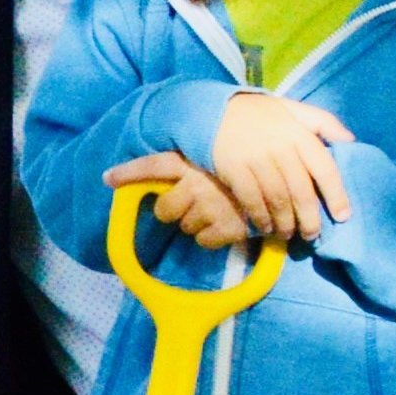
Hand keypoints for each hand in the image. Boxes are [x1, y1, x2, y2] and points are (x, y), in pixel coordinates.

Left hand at [111, 156, 257, 249]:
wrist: (287, 183)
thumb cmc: (249, 166)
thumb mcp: (220, 152)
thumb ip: (192, 158)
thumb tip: (155, 163)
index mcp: (195, 162)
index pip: (154, 165)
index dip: (128, 173)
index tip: (108, 179)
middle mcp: (198, 183)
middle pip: (164, 209)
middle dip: (174, 211)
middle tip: (192, 204)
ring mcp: (212, 206)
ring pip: (185, 226)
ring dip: (196, 223)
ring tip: (216, 211)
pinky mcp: (228, 227)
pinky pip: (204, 241)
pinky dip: (211, 238)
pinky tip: (224, 225)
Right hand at [206, 91, 354, 244]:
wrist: (210, 111)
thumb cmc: (258, 114)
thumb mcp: (293, 109)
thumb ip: (322, 121)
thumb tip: (350, 140)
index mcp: (298, 134)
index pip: (324, 168)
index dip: (336, 195)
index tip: (342, 216)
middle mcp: (280, 148)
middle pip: (301, 191)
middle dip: (309, 218)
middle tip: (312, 235)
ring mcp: (255, 159)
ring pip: (277, 199)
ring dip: (285, 222)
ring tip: (288, 234)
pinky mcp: (233, 169)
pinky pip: (252, 200)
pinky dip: (260, 217)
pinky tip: (265, 227)